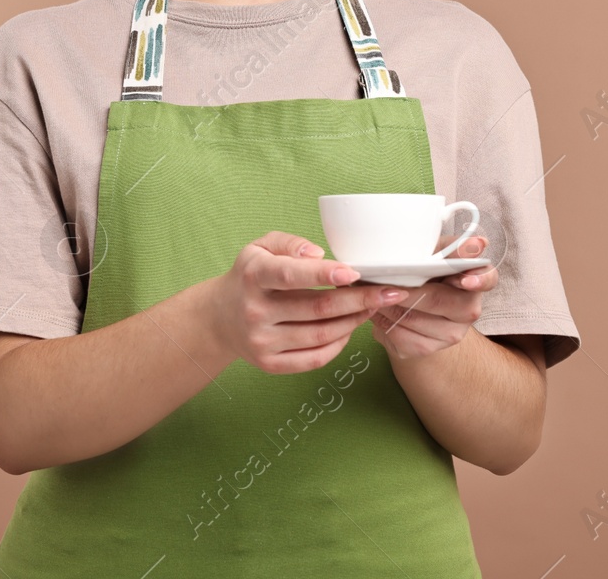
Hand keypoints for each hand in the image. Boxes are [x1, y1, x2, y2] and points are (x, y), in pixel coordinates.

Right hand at [205, 231, 408, 374]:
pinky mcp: (269, 364)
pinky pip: (314, 359)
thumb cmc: (249, 276)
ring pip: (321, 335)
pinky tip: (350, 329)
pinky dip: (339, 344)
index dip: (324, 275)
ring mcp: (262, 342)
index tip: (355, 272)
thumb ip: (289, 242)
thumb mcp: (259, 247)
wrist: (218, 318)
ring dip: (354, 321)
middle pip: (317, 309)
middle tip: (389, 292)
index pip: (291, 276)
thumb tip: (319, 255)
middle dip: (359, 300)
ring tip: (373, 307)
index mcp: (253, 276)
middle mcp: (255, 311)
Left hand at [366, 235, 496, 360]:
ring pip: (414, 319)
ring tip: (376, 292)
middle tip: (387, 281)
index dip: (477, 280)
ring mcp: (451, 334)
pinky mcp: (428, 349)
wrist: (409, 304)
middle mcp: (469, 310)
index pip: (488, 279)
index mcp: (476, 279)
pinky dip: (384, 322)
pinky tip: (378, 311)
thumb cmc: (424, 269)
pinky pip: (401, 337)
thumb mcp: (435, 250)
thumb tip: (478, 242)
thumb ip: (451, 246)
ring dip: (389, 304)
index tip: (465, 279)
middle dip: (409, 290)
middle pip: (439, 300)